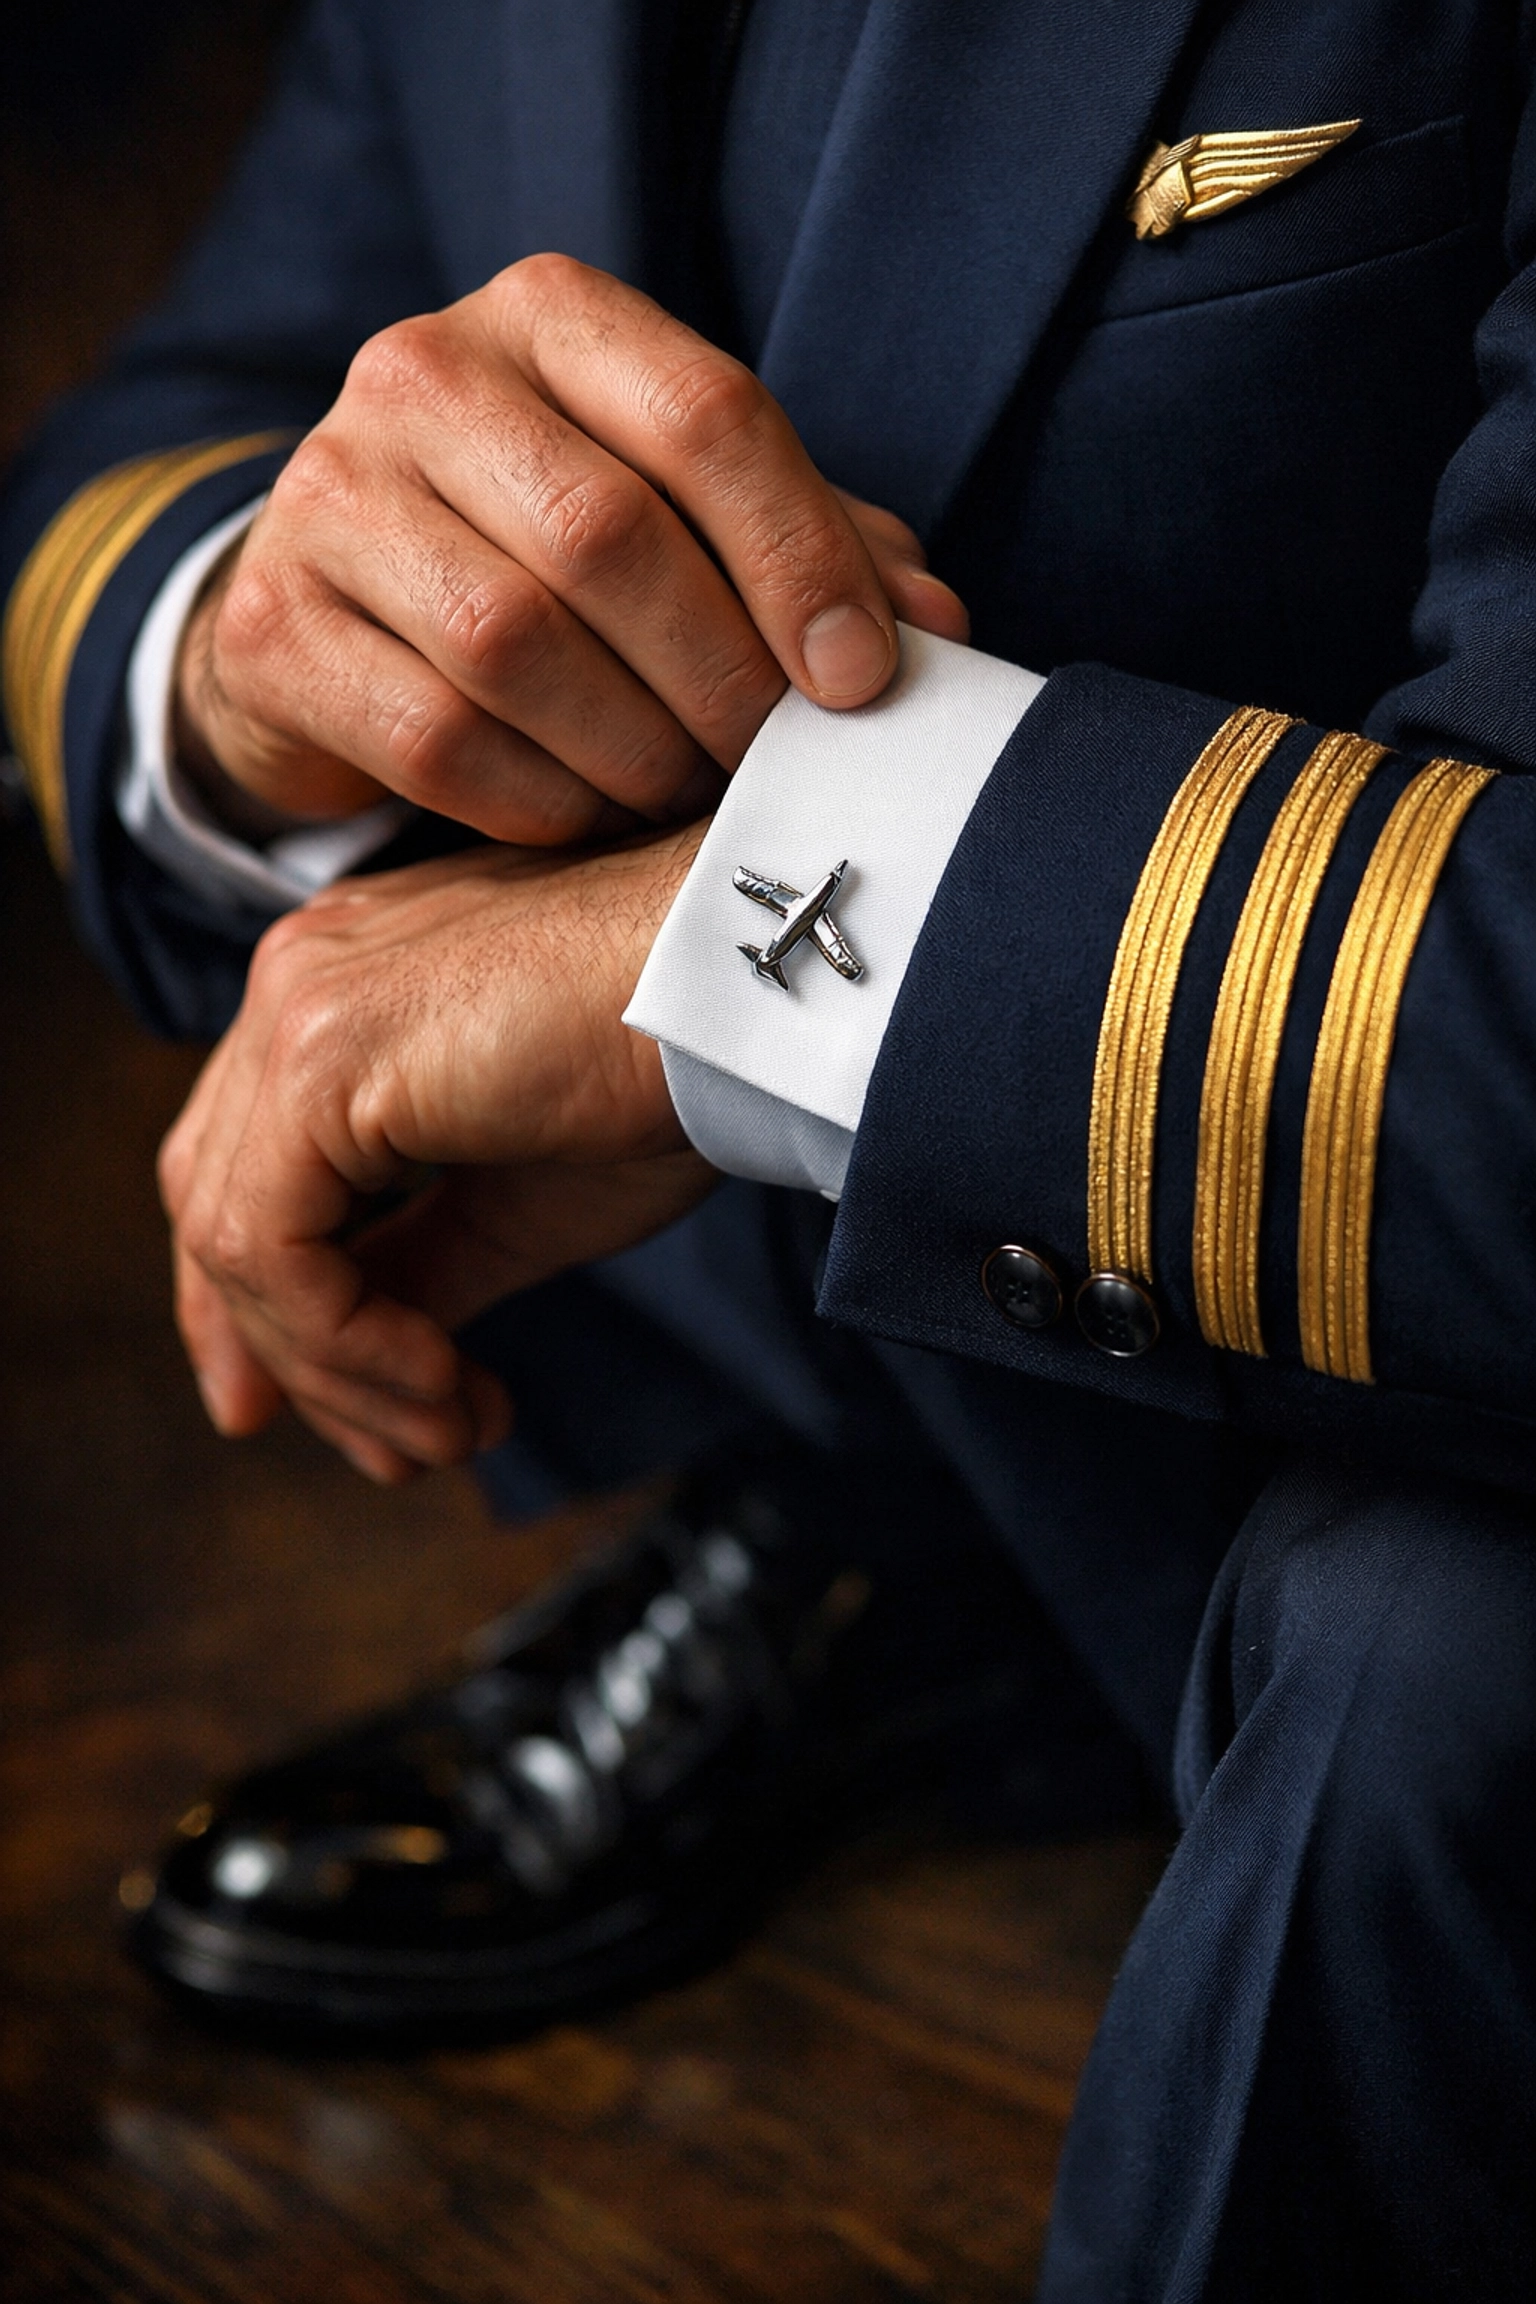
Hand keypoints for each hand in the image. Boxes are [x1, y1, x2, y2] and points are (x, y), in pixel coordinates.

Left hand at [158, 831, 715, 1482]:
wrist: (752, 994)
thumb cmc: (670, 1072)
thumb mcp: (521, 1201)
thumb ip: (421, 1266)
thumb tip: (367, 1363)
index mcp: (344, 996)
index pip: (248, 1171)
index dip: (275, 1313)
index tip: (359, 1418)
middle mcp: (299, 983)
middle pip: (222, 1209)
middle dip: (300, 1361)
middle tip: (401, 1456)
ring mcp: (298, 1009)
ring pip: (237, 1241)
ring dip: (340, 1372)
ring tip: (454, 1429)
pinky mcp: (320, 1057)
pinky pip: (270, 1246)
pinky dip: (342, 1342)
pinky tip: (443, 1382)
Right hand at [175, 257, 967, 840]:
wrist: (343, 601)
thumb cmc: (553, 549)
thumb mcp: (688, 515)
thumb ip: (812, 547)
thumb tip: (939, 630)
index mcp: (550, 316)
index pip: (706, 415)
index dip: (802, 559)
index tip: (863, 680)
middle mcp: (422, 374)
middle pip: (608, 537)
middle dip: (719, 677)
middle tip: (770, 763)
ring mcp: (328, 495)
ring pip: (513, 644)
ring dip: (633, 749)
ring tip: (684, 793)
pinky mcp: (276, 625)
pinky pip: (438, 739)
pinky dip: (541, 800)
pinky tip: (588, 814)